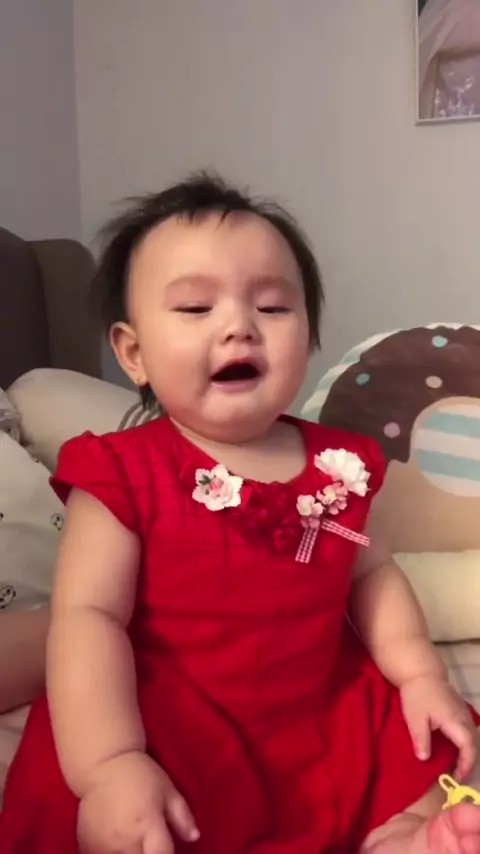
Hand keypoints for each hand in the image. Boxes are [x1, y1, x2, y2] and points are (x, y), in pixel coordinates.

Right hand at [78, 751, 199, 853]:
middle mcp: (126, 840)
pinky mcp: (87, 845)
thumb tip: (195, 837)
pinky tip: (117, 844)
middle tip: (151, 844)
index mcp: (148, 825)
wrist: (103, 764)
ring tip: (134, 842)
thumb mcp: (168, 790)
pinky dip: (111, 853)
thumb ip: (182, 816)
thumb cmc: (140, 775)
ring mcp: (104, 845)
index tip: (167, 852)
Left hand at [400, 674, 476, 779]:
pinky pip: (469, 731)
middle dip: (468, 763)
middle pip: (474, 745)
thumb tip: (424, 759)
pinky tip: (455, 750)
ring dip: (468, 754)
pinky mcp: (461, 711)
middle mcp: (464, 718)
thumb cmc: (417, 695)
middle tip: (457, 778)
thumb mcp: (415, 718)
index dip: (466, 766)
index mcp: (455, 721)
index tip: (458, 779)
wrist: (421, 672)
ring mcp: (465, 713)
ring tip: (456, 767)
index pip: (468, 748)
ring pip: (473, 738)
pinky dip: (466, 744)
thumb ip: (421, 739)